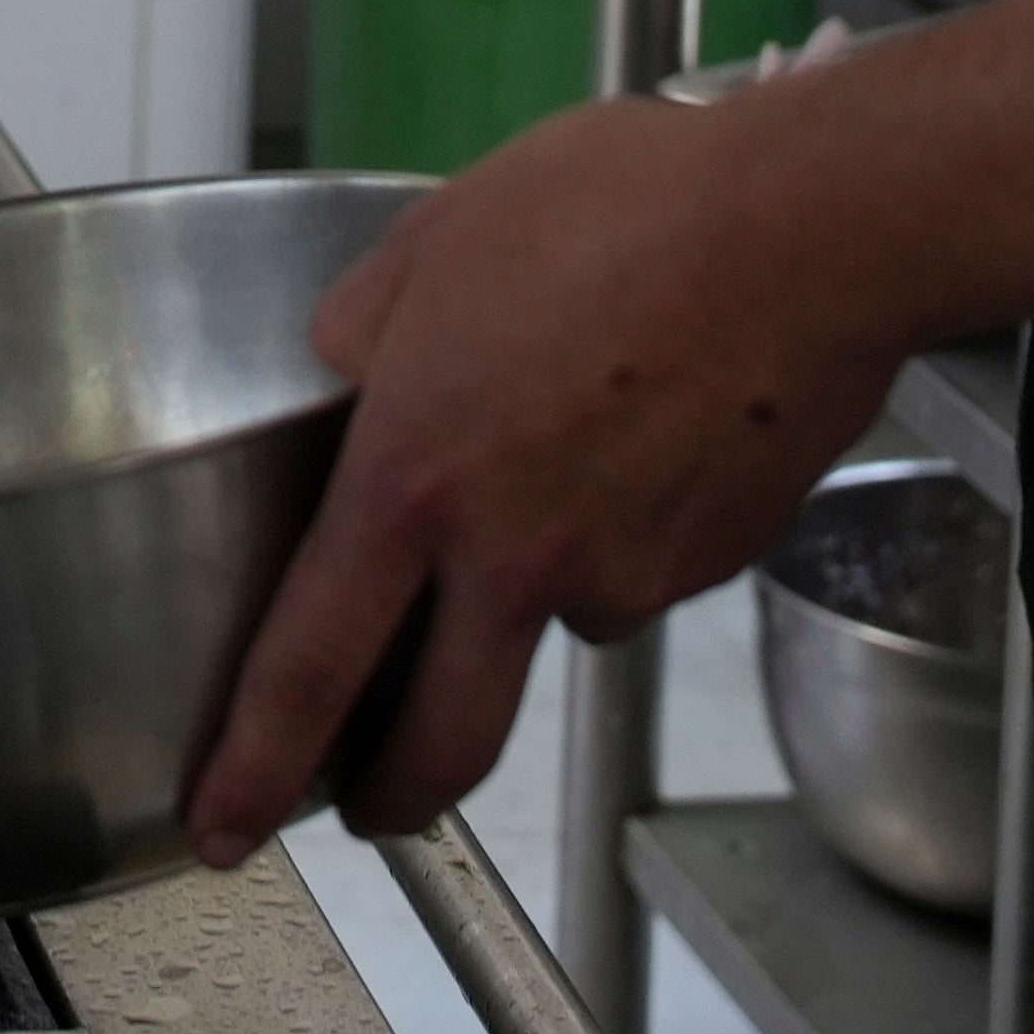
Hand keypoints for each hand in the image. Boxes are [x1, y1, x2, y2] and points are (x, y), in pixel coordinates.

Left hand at [183, 91, 913, 860]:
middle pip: (440, 741)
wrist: (809, 231)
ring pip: (552, 623)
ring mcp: (620, 571)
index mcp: (416, 474)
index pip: (309, 662)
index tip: (223, 824)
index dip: (256, 762)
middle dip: (392, 799)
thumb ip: (366, 324)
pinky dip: (622, 531)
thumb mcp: (439, 234)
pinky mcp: (704, 565)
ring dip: (533, 587)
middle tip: (371, 804)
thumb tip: (345, 368)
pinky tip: (642, 435)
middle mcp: (514, 552)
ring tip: (564, 454)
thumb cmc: (626, 208)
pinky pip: (637, 570)